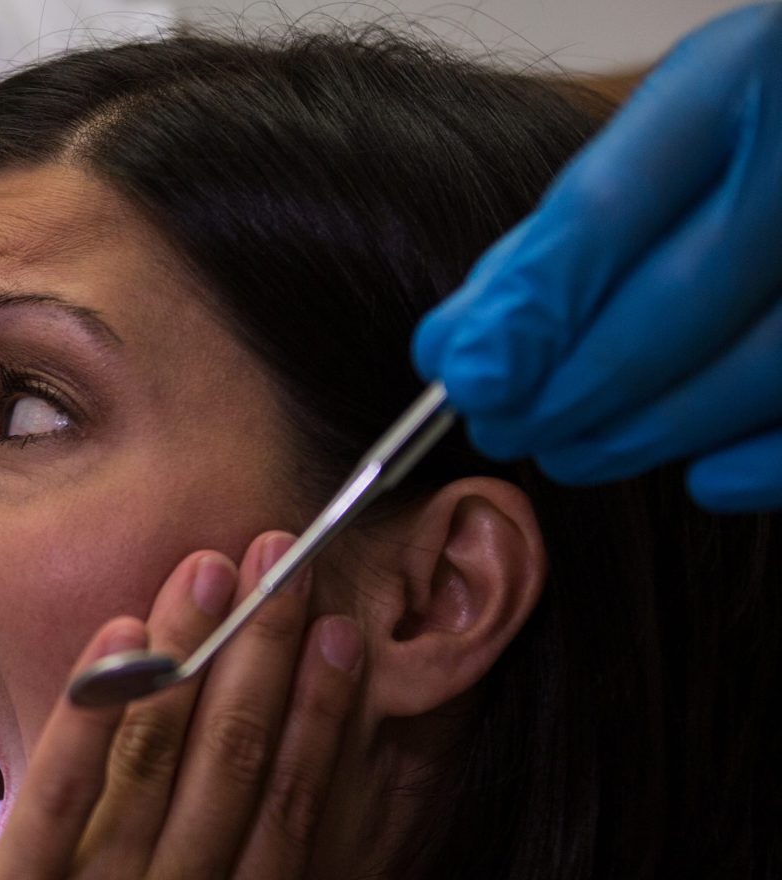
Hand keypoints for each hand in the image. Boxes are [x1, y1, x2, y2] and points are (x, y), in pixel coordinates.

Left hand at [0, 537, 363, 879]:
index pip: (287, 807)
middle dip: (262, 647)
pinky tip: (115, 641)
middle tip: (285, 560)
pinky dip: (93, 711)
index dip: (314, 715)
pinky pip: (63, 789)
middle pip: (238, 755)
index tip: (331, 642)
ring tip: (213, 569)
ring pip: (161, 753)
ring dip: (188, 653)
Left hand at [413, 4, 781, 509]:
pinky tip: (704, 477)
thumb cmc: (739, 139)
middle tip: (502, 429)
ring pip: (762, 366)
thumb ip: (557, 239)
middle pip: (681, 300)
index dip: (532, 310)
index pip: (610, 205)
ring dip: (648, 432)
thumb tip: (453, 355)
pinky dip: (764, 461)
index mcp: (741, 75)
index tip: (467, 381)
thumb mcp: (653, 142)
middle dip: (573, 389)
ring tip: (568, 452)